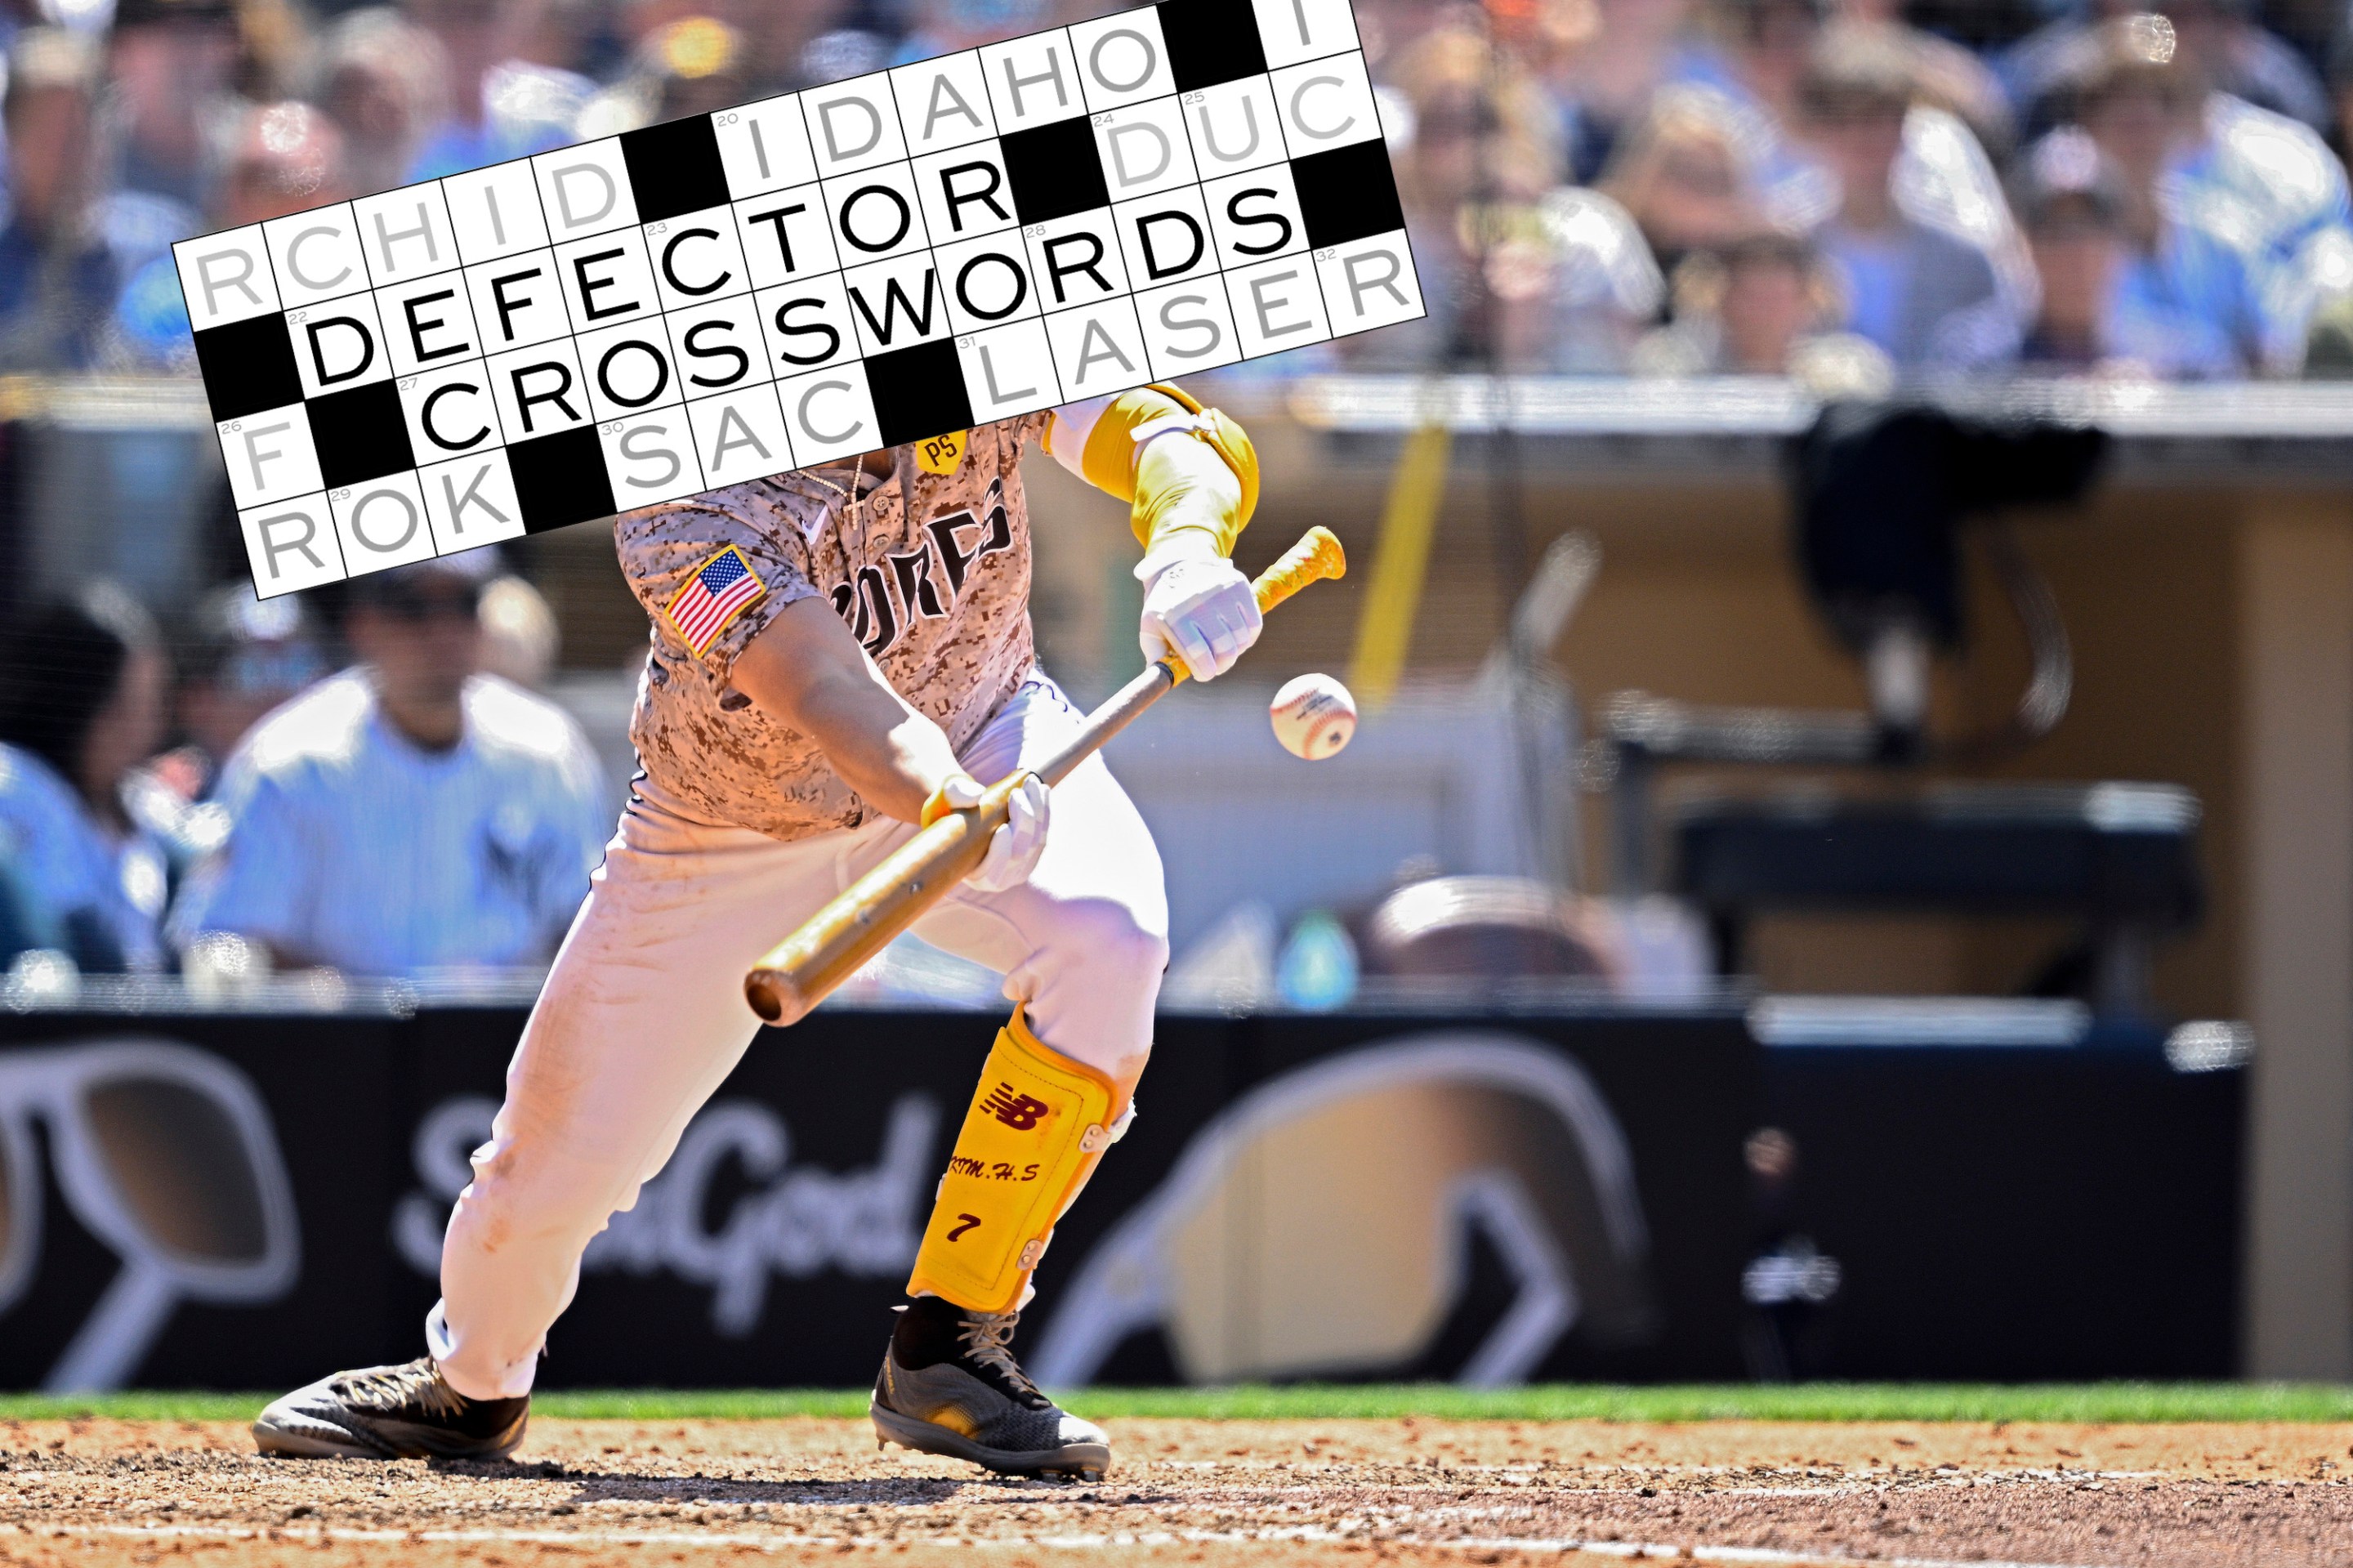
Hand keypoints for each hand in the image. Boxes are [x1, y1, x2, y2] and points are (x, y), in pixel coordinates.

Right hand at [933, 772, 1050, 891]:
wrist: (963, 815)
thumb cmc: (949, 812)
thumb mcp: (945, 801)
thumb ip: (955, 795)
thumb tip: (976, 795)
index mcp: (975, 878)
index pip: (994, 875)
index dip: (1001, 854)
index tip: (1001, 828)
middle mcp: (1000, 880)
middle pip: (1020, 855)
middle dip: (1024, 822)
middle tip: (1018, 792)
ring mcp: (1020, 868)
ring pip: (1036, 843)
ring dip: (1037, 811)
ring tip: (1031, 782)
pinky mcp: (1032, 853)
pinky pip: (1043, 833)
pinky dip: (1044, 811)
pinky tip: (1041, 790)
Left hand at [1139, 555, 1261, 680]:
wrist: (1181, 563)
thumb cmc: (1165, 604)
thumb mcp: (1150, 626)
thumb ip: (1155, 655)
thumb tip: (1162, 681)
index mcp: (1173, 616)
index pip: (1198, 654)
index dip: (1205, 671)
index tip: (1204, 674)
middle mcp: (1199, 602)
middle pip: (1224, 650)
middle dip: (1221, 665)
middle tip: (1216, 665)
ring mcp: (1221, 593)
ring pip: (1241, 640)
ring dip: (1235, 651)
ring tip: (1224, 647)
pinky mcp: (1239, 586)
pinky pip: (1254, 625)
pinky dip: (1248, 637)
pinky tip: (1236, 635)